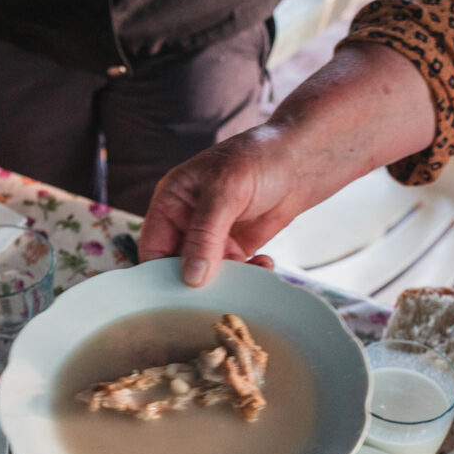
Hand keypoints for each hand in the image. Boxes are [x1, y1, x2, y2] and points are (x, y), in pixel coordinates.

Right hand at [136, 126, 302, 285]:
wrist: (301, 158)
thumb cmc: (258, 158)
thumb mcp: (226, 191)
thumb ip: (205, 235)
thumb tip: (191, 277)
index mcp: (171, 202)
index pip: (153, 247)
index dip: (161, 273)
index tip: (179, 294)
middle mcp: (186, 220)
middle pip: (177, 265)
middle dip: (197, 281)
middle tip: (217, 294)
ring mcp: (211, 235)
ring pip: (207, 273)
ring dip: (227, 279)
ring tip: (250, 272)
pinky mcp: (236, 245)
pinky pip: (233, 270)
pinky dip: (247, 274)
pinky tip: (264, 263)